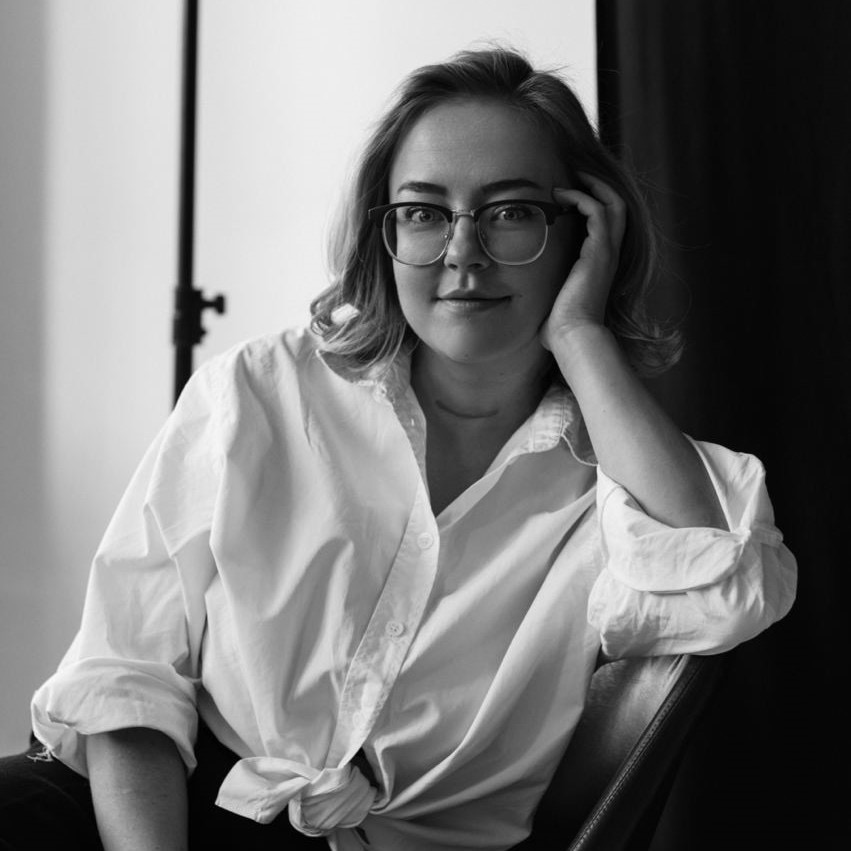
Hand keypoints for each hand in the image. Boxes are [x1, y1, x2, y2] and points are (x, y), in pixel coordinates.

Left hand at [541, 174, 626, 351]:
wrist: (572, 336)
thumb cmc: (560, 328)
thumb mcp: (552, 305)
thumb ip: (547, 299)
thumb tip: (531, 312)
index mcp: (600, 265)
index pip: (607, 226)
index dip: (594, 205)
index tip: (569, 195)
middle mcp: (609, 256)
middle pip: (618, 208)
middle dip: (599, 187)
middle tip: (577, 175)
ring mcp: (607, 253)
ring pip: (613, 204)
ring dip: (592, 187)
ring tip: (568, 180)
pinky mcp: (599, 251)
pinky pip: (598, 212)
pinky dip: (582, 197)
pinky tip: (561, 196)